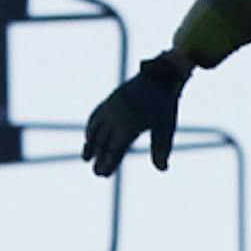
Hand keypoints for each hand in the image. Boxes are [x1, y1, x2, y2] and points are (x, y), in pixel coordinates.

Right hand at [82, 52, 191, 176]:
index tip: (102, 173)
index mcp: (128, 126)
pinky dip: (90, 127)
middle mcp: (116, 118)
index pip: (114, 150)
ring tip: (85, 157)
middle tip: (96, 172)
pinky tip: (88, 134)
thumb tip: (162, 169)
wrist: (160, 76)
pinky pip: (95, 115)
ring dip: (90, 144)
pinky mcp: (110, 99)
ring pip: (95, 129)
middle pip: (103, 142)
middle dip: (98, 158)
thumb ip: (161, 148)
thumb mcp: (166, 128)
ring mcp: (111, 107)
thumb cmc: (164, 105)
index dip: (108, 163)